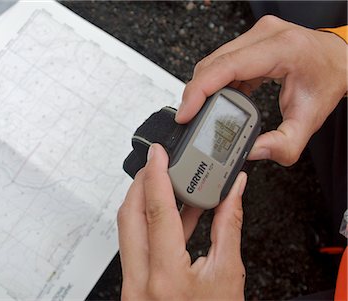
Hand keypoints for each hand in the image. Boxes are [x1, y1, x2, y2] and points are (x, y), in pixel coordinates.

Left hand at [117, 144, 246, 299]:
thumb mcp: (229, 275)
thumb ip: (229, 226)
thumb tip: (234, 191)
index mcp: (166, 277)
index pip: (155, 211)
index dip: (156, 175)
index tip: (158, 153)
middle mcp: (140, 280)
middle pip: (130, 214)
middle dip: (142, 183)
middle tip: (160, 164)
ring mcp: (132, 283)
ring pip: (129, 228)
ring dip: (146, 201)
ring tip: (171, 184)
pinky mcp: (133, 283)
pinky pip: (137, 243)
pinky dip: (152, 223)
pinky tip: (175, 212)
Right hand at [176, 15, 346, 165]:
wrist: (340, 60)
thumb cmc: (327, 80)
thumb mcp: (310, 119)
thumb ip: (284, 144)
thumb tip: (251, 152)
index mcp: (280, 49)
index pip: (226, 66)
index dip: (199, 89)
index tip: (186, 111)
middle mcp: (265, 35)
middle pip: (213, 63)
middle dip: (196, 93)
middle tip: (190, 119)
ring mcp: (256, 35)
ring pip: (214, 61)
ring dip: (203, 88)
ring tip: (202, 112)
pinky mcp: (250, 41)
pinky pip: (222, 61)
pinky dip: (214, 82)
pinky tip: (218, 99)